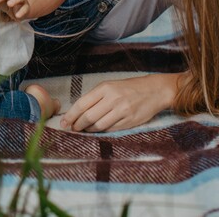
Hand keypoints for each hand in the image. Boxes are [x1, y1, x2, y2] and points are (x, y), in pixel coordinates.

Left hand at [60, 74, 178, 132]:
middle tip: (73, 129)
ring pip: (98, 126)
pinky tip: (98, 130)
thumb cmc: (129, 88)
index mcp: (105, 88)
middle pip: (88, 117)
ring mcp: (122, 111)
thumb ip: (95, 97)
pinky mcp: (129, 121)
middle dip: (78, 125)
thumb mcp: (111, 86)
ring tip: (85, 129)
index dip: (71, 115)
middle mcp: (113, 99)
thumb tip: (77, 112)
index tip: (64, 123)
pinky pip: (110, 129)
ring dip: (88, 130)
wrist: (154, 90)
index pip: (82, 104)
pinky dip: (101, 131)